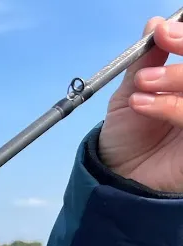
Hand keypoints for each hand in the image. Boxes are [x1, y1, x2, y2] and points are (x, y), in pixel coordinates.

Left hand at [98, 16, 182, 191]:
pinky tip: (143, 104)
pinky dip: (172, 107)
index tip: (164, 31)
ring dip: (177, 77)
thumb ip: (148, 61)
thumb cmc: (127, 136)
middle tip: (163, 41)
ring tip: (144, 83)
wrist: (114, 176)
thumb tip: (157, 23)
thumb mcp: (133, 92)